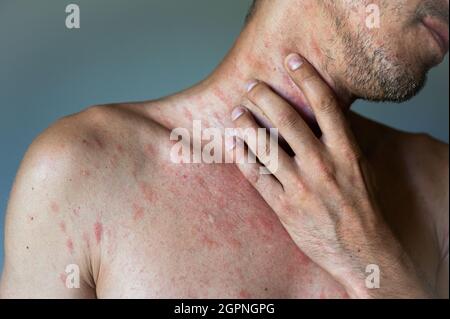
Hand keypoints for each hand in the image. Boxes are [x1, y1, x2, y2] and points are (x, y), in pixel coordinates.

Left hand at [229, 53, 431, 297]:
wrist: (362, 251)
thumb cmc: (362, 207)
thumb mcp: (361, 169)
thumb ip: (341, 142)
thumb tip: (323, 116)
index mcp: (345, 151)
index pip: (325, 104)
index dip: (307, 77)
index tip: (291, 59)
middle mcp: (322, 164)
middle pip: (287, 120)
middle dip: (266, 97)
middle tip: (252, 85)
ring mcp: (301, 186)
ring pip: (265, 146)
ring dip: (247, 124)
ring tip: (235, 111)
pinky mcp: (284, 206)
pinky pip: (256, 176)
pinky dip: (242, 158)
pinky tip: (233, 145)